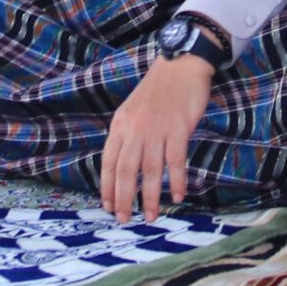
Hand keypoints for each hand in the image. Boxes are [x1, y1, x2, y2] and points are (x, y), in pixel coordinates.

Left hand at [102, 55, 213, 223]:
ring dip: (149, 196)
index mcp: (120, 126)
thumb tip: (122, 165)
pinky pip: (176, 162)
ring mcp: (157, 130)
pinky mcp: (178, 129)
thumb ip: (126, 135)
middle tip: (124, 219)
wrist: (180, 66)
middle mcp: (135, 130)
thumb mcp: (131, 111)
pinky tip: (178, 195)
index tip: (107, 206)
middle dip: (123, 198)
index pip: (108, 162)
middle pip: (126, 171)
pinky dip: (176, 181)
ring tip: (150, 216)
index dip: (107, 187)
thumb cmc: (157, 91)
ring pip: (150, 171)